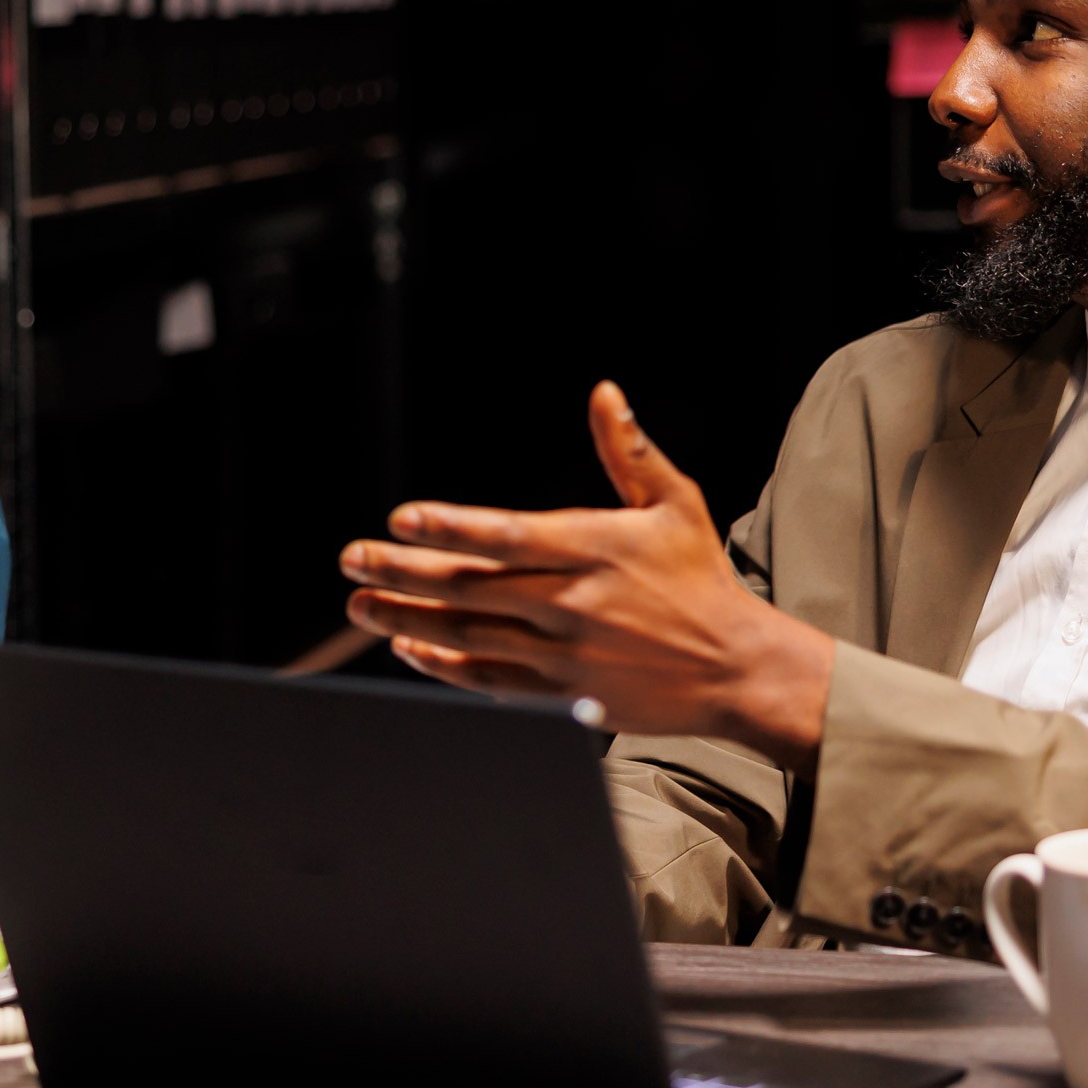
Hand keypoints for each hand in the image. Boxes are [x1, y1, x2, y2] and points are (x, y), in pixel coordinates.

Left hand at [340, 382, 834, 771]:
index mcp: (595, 548)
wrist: (736, 668)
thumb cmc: (700, 578)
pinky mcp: (563, 694)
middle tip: (351, 558)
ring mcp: (564, 653)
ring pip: (468, 633)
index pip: (507, 536)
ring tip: (359, 603)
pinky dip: (443, 665)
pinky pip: (489, 679)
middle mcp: (573, 602)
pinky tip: (408, 646)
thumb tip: (605, 393)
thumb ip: (629, 451)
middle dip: (402, 571)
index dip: (450, 526)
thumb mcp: (675, 503)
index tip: (400, 517)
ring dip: (406, 618)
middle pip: (471, 586)